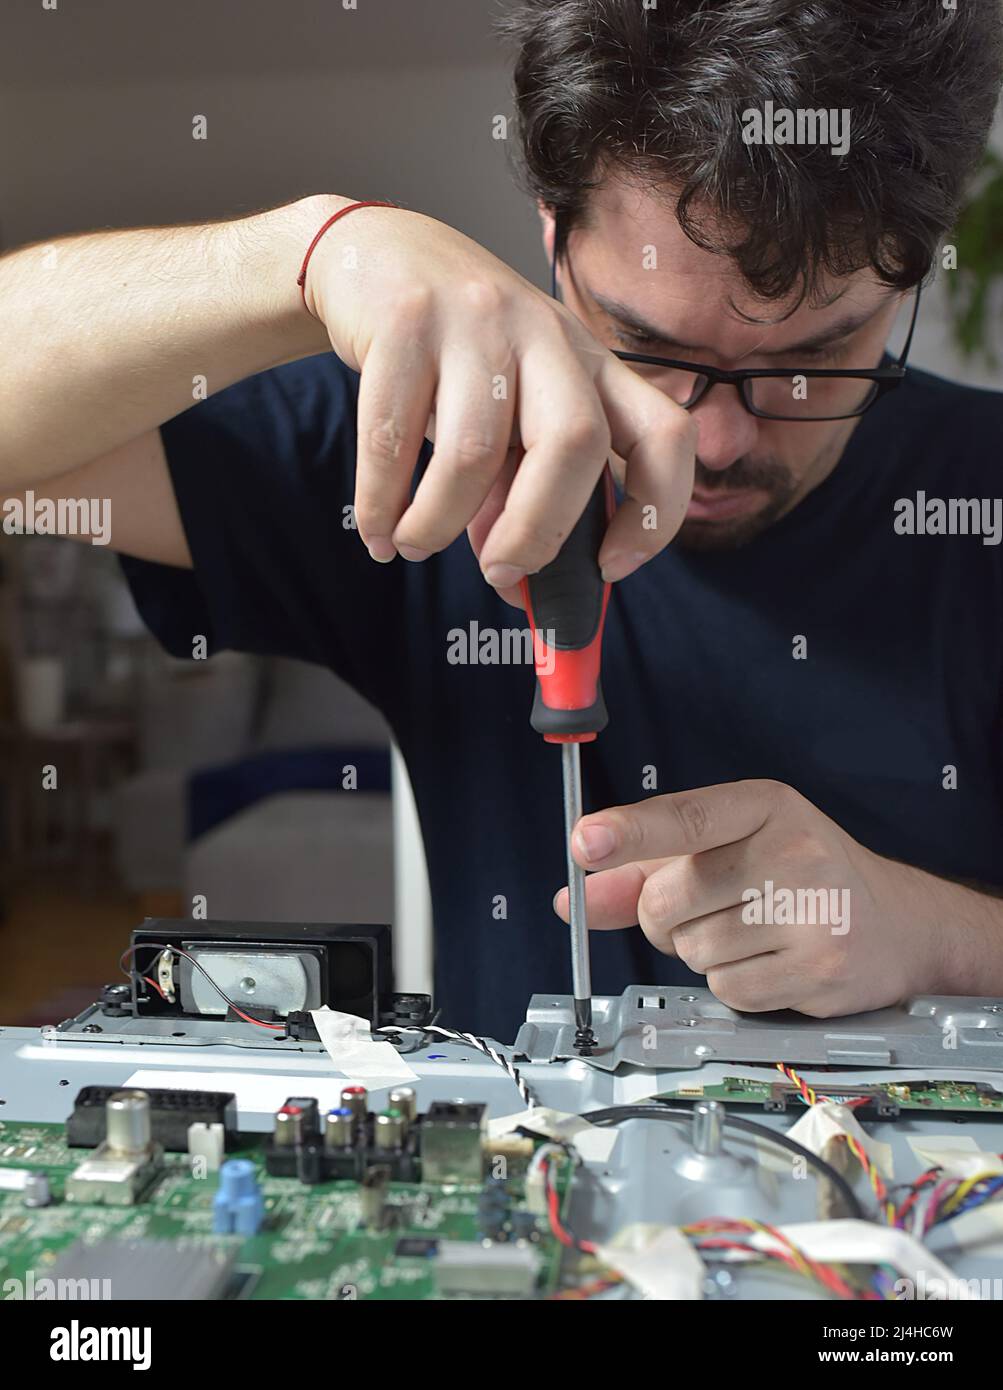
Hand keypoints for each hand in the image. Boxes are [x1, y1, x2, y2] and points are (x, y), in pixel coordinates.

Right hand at [304, 201, 694, 599]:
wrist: (373, 256)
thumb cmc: (455, 355)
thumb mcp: (507, 411)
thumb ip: (520, 490)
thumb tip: (515, 584)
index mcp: (592, 364)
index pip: (663, 434)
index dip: (655, 511)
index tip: (611, 569)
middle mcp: (548, 335)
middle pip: (575, 443)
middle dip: (538, 531)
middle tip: (499, 572)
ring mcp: (478, 320)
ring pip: (473, 451)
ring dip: (438, 523)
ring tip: (412, 546)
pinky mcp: (405, 320)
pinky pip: (392, 437)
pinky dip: (381, 504)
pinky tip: (378, 531)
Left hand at [553, 779, 969, 1015]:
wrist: (896, 924)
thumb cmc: (800, 876)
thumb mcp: (728, 848)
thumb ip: (645, 870)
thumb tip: (576, 897)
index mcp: (765, 805)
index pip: (684, 818)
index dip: (629, 832)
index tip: (585, 842)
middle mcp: (793, 850)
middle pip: (669, 899)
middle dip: (663, 916)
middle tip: (703, 908)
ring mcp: (812, 911)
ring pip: (692, 950)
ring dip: (700, 950)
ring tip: (750, 931)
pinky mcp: (820, 968)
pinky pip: (726, 989)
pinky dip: (732, 983)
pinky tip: (769, 960)